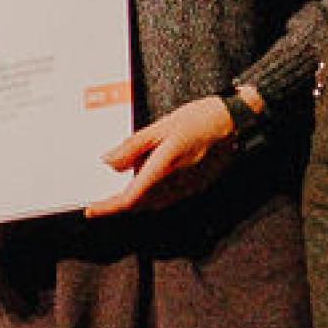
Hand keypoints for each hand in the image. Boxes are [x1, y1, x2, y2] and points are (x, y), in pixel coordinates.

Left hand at [84, 95, 245, 217]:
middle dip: (118, 204)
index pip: (130, 199)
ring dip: (135, 201)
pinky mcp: (196, 187)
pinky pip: (167, 198)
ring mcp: (188, 188)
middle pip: (140, 205)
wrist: (235, 124)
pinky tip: (146, 181)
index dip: (108, 207)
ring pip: (153, 204)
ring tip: (119, 188)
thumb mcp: (160, 126)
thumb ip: (133, 146)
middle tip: (100, 197)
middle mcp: (176, 184)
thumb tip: (108, 161)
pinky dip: (151, 196)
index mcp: (163, 168)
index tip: (92, 209)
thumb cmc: (200, 119)